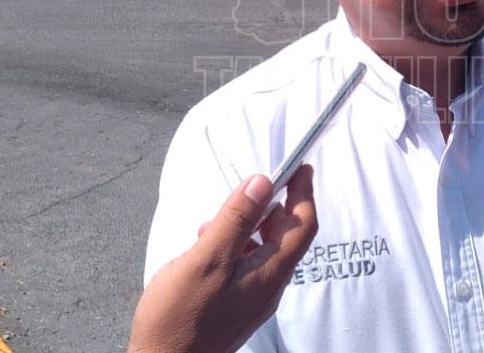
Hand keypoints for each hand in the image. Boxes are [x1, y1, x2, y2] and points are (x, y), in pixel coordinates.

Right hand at [129, 165, 317, 352]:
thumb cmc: (179, 317)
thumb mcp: (206, 258)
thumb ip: (236, 219)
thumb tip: (262, 182)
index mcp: (270, 273)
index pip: (302, 225)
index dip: (304, 193)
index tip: (301, 167)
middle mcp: (269, 286)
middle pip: (284, 236)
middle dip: (268, 208)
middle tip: (244, 192)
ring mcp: (254, 298)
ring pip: (261, 250)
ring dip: (244, 228)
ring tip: (211, 225)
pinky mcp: (237, 305)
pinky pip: (246, 265)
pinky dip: (233, 247)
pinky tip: (205, 246)